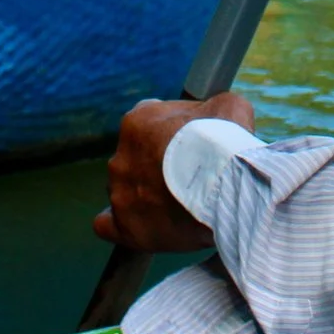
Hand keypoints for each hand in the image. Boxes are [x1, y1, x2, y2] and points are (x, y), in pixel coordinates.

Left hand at [92, 91, 256, 252]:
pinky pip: (106, 225)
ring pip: (125, 193)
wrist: (227, 184)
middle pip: (134, 162)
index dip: (169, 137)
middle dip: (156, 169)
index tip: (189, 148)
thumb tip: (215, 119)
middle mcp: (120, 157)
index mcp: (137, 122)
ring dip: (144, 197)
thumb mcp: (227, 107)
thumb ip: (210, 110)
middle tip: (188, 180)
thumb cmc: (226, 141)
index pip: (146, 126)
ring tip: (177, 207)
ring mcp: (119, 193)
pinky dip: (120, 225)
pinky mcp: (124, 226)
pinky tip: (140, 227)